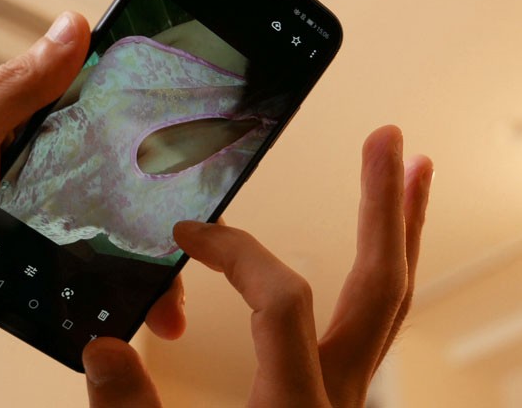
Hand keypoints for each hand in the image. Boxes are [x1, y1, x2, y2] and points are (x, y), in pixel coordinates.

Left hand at [0, 12, 185, 386]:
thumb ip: (15, 88)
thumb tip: (73, 26)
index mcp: (7, 120)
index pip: (87, 96)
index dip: (137, 103)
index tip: (190, 115)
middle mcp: (23, 164)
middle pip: (107, 164)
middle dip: (154, 188)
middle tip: (202, 214)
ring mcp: (27, 216)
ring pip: (102, 219)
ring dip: (140, 247)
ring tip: (177, 277)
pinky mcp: (28, 262)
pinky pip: (81, 264)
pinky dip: (112, 280)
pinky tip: (141, 296)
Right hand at [83, 125, 432, 406]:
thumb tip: (106, 344)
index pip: (278, 298)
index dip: (234, 252)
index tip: (187, 234)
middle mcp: (339, 399)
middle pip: (381, 286)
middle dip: (386, 207)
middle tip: (393, 140)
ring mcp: (350, 399)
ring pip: (392, 303)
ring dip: (402, 234)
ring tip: (414, 175)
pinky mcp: (343, 402)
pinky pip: (375, 325)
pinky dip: (382, 276)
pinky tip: (373, 254)